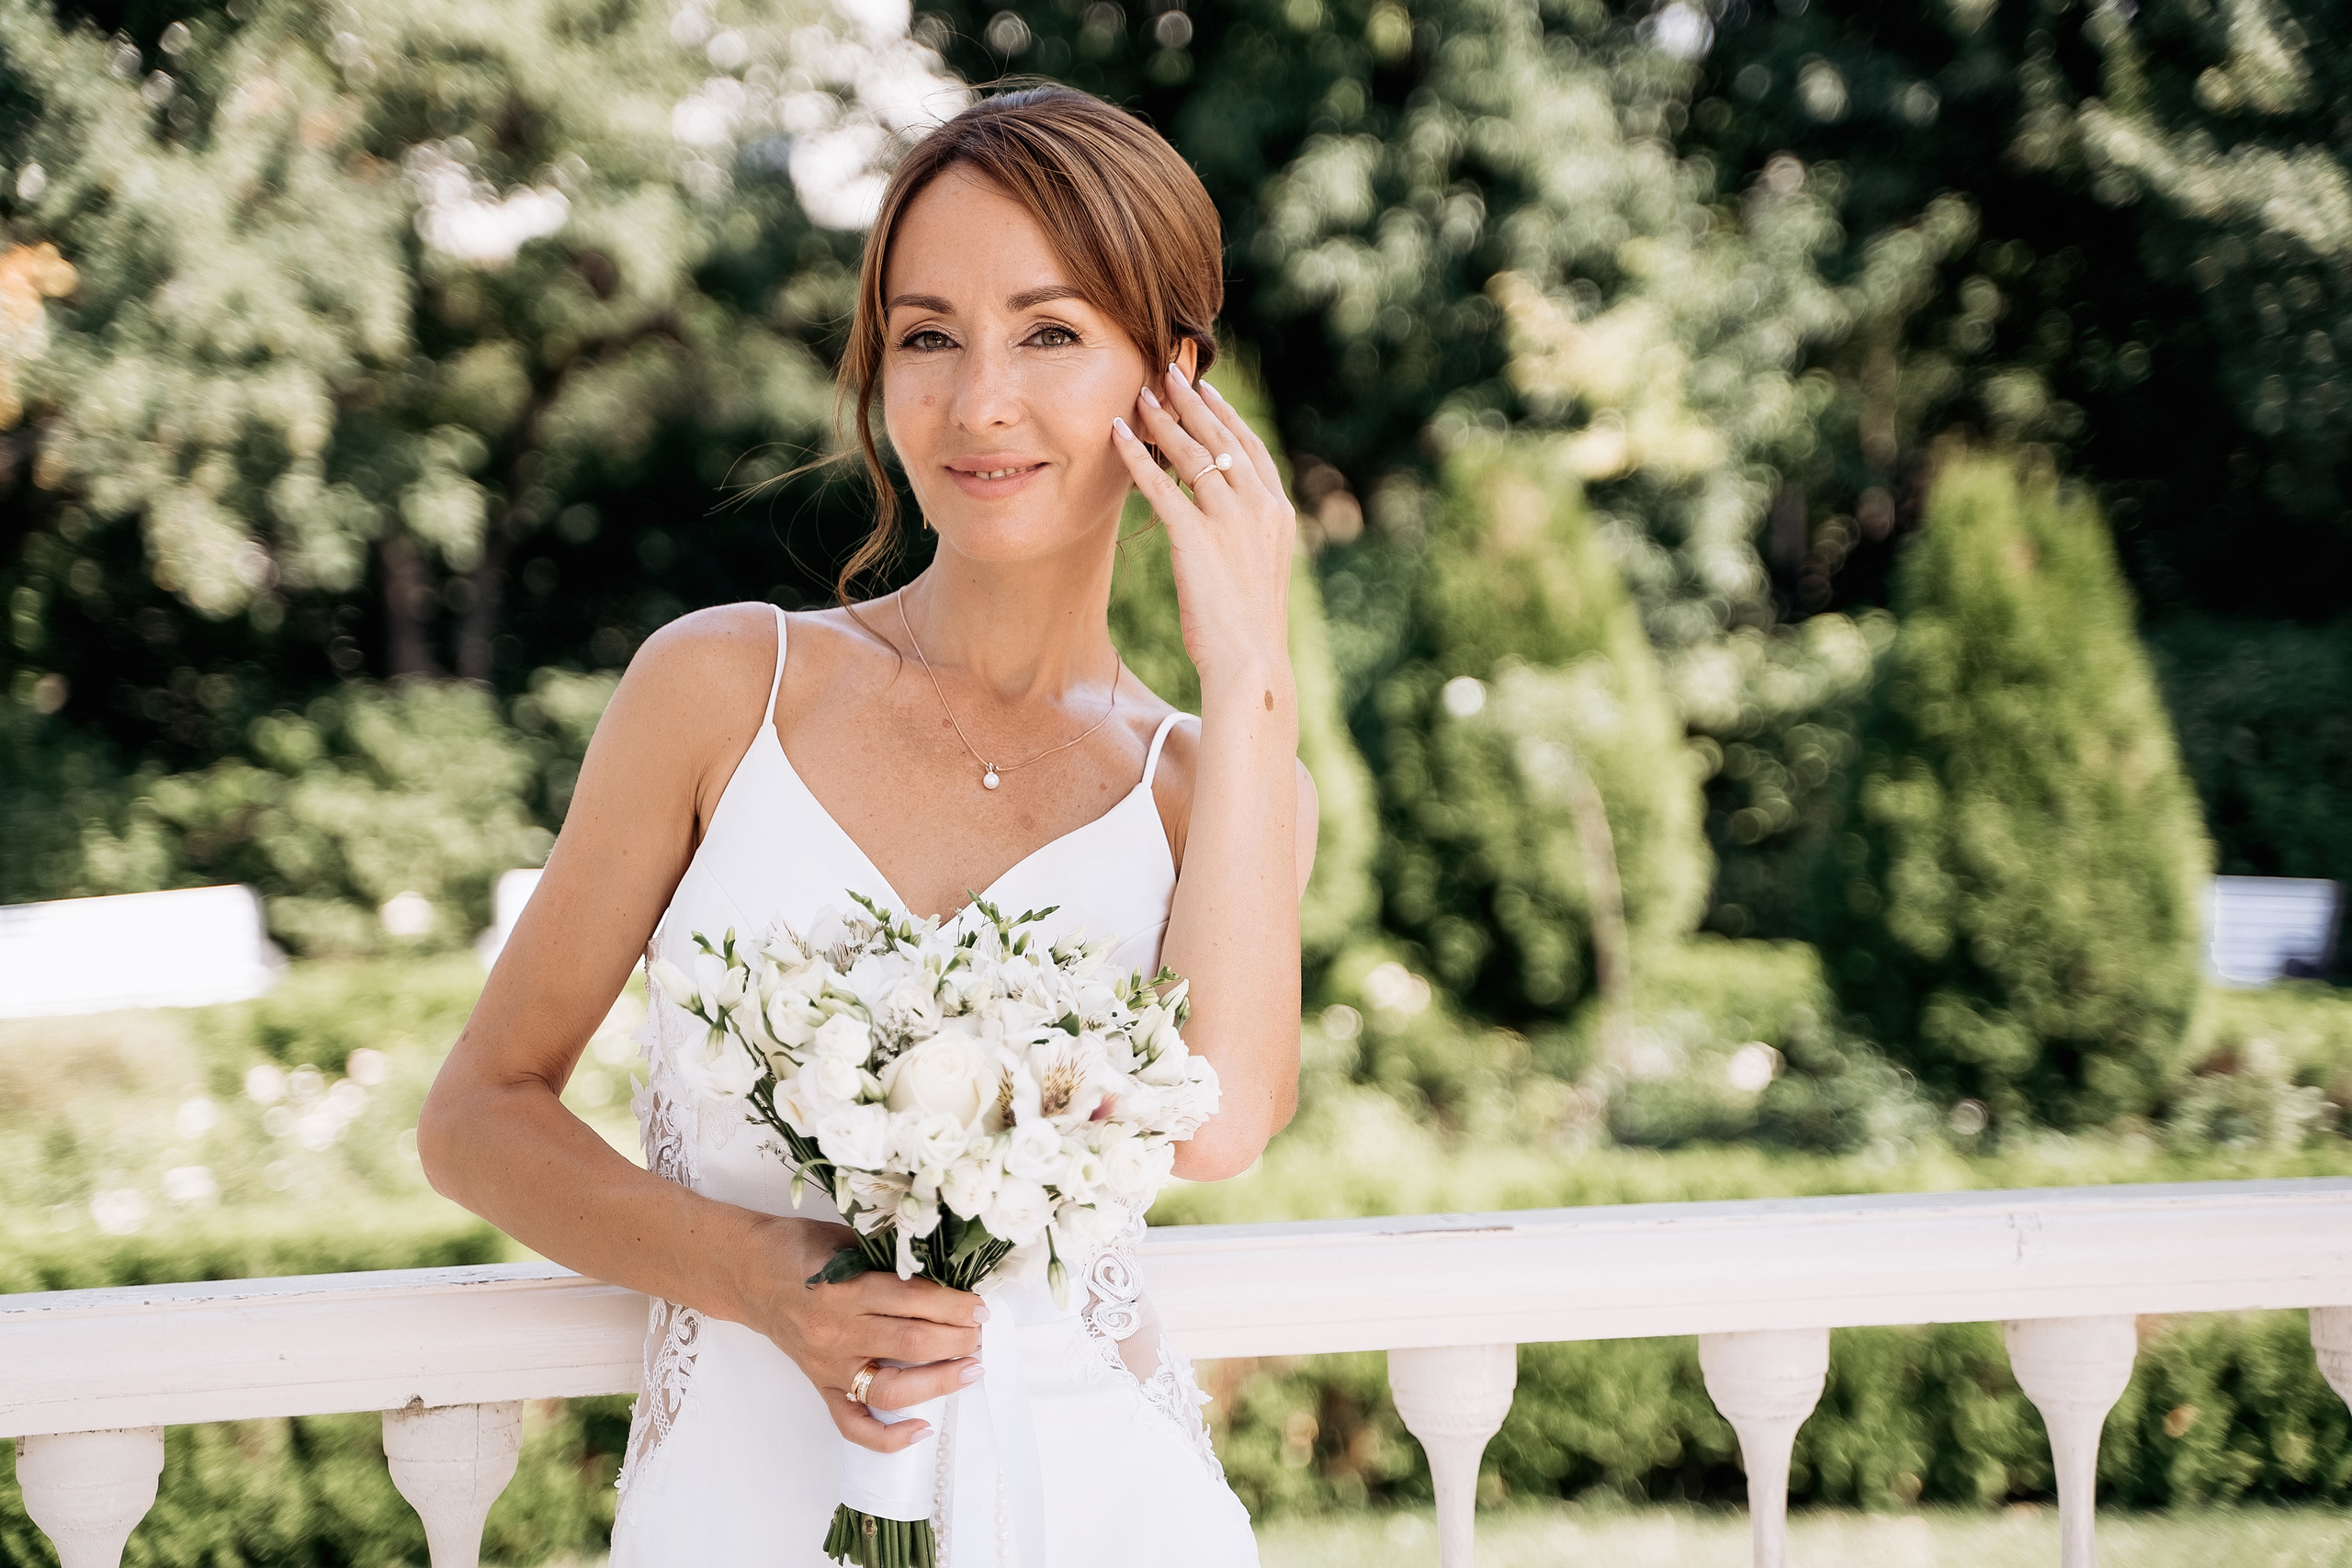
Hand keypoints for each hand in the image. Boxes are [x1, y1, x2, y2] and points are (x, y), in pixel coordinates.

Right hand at [737, 1215, 986, 1452]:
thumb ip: (888, 1257)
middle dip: (957, 1341)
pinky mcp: (820, 1385)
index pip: (912, 1301)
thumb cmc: (798, 1248)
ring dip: (937, 1383)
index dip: (954, 1305)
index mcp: (843, 1287)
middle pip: (910, 1344)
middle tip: (982, 1334)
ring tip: (970, 1371)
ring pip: (890, 1389)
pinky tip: (921, 1430)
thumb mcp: (844, 1238)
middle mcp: (835, 1331)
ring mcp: (828, 1365)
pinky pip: (852, 1424)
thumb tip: (945, 1271)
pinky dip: (887, 1437)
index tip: (982, 1307)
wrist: (746, 1272)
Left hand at [1112, 363, 1295, 685]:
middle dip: (1193, 403)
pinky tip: (1118, 435)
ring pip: (1193, 454)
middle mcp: (1258, 507)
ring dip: (1164, 419)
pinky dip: (1137, 456)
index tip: (1207, 392)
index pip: (1251, 449)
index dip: (1226, 416)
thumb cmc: (1249, 629)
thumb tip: (1223, 525)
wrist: (1251, 662)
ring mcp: (1229, 521)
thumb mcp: (1259, 571)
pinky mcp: (1196, 538)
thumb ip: (1246, 537)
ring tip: (1142, 393)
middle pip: (1222, 439)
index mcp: (1277, 512)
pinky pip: (1161, 485)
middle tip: (1169, 373)